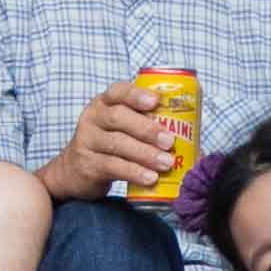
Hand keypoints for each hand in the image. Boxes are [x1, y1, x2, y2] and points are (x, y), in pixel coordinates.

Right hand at [45, 79, 182, 203]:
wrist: (73, 172)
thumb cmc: (109, 146)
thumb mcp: (122, 129)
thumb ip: (148, 127)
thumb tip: (196, 146)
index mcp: (105, 103)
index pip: (118, 92)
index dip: (136, 95)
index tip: (156, 101)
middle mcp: (93, 118)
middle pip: (118, 117)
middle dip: (147, 128)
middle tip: (169, 140)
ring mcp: (87, 141)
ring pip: (117, 144)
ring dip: (145, 153)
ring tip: (166, 163)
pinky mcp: (87, 164)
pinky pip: (112, 166)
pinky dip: (134, 172)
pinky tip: (151, 178)